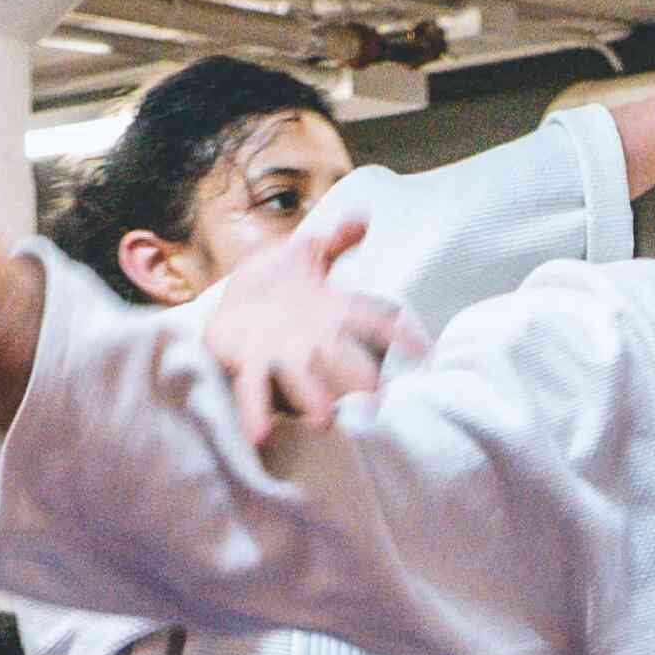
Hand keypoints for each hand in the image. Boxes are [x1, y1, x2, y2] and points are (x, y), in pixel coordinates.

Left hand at [205, 218, 427, 445]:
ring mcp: (283, 356)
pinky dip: (256, 415)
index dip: (400, 334)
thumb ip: (334, 240)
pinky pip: (253, 392)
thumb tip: (363, 218)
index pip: (373, 320)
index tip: (425, 353)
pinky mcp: (249, 364)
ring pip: (302, 381)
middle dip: (360, 381)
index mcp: (333, 313)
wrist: (229, 305)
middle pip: (344, 361)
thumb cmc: (277, 287)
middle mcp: (314, 342)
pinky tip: (259, 436)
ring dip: (313, 401)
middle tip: (377, 402)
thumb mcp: (304, 256)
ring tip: (323, 422)